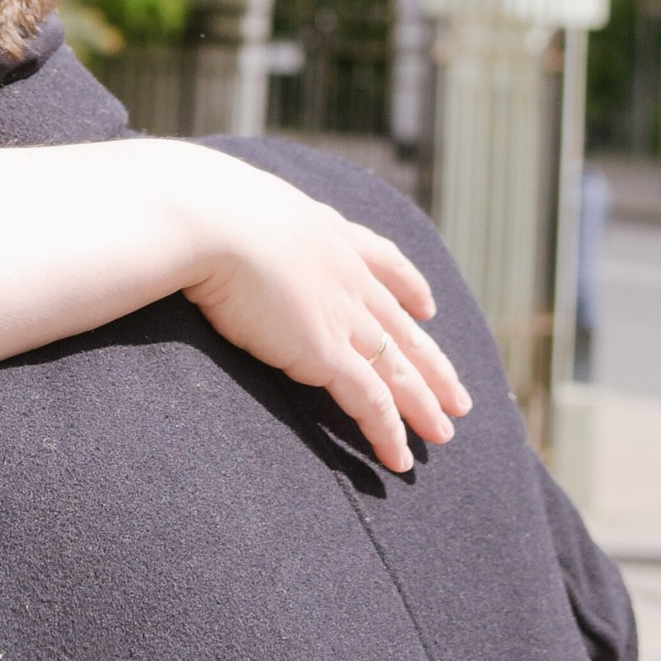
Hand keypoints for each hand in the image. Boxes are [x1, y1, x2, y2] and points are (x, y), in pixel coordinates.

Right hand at [181, 156, 467, 472]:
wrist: (207, 218)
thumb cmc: (201, 207)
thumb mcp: (237, 202)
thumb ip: (243, 217)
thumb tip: (211, 215)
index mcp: (327, 234)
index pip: (383, 262)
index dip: (409, 286)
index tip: (427, 305)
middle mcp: (346, 274)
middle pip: (402, 327)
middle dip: (433, 364)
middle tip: (459, 395)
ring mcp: (342, 314)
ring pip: (398, 369)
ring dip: (424, 405)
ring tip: (445, 433)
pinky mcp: (326, 351)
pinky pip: (371, 401)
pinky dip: (388, 431)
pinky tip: (398, 457)